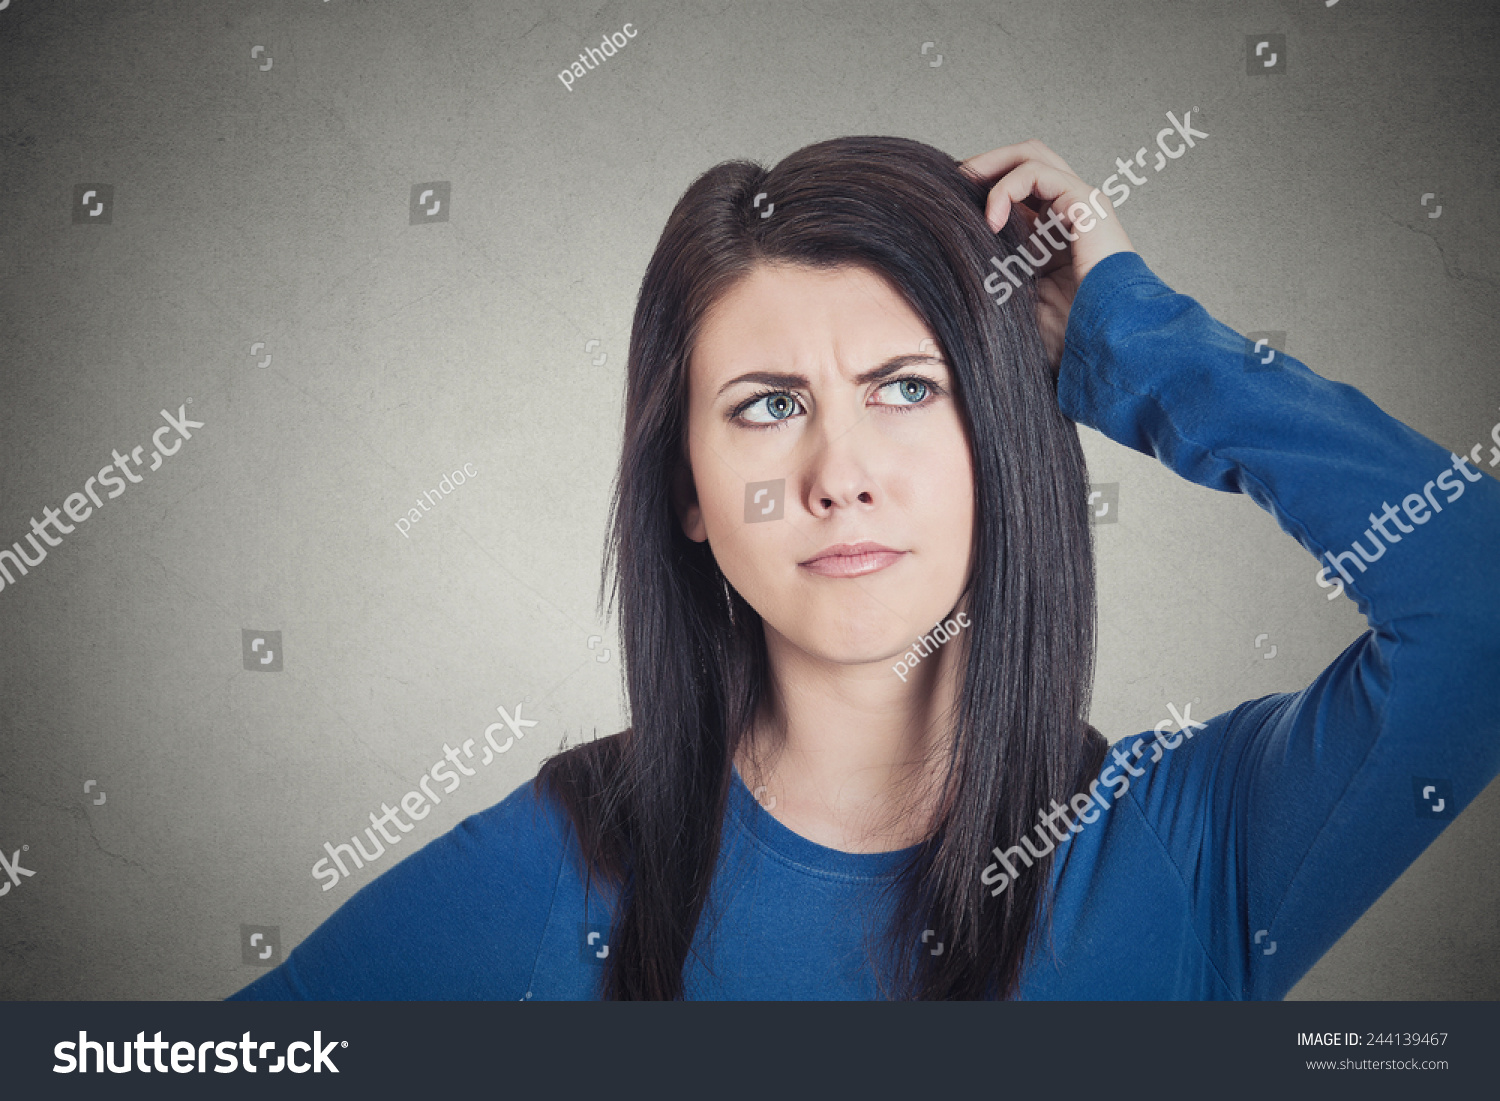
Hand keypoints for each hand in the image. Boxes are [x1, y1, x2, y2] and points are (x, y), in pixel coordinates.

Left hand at [961, 139, 1135, 370]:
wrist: (1105, 344)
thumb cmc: (1066, 335)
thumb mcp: (1014, 299)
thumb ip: (993, 270)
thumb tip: (949, 257)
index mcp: (1050, 234)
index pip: (1015, 190)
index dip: (981, 188)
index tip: (947, 203)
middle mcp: (1065, 214)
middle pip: (1023, 161)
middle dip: (984, 165)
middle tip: (952, 183)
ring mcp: (1079, 205)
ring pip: (1031, 155)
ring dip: (991, 164)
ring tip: (964, 186)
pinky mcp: (1086, 203)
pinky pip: (1038, 172)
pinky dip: (1006, 187)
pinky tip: (991, 219)